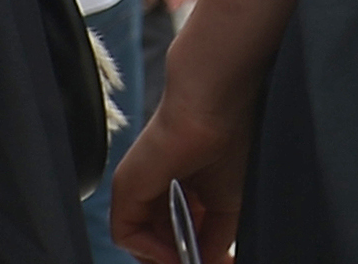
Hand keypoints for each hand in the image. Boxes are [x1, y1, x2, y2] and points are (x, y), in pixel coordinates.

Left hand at [112, 94, 247, 263]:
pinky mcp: (126, 187)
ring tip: (192, 261)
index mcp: (184, 189)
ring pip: (143, 242)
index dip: (196, 255)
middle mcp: (159, 188)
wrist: (217, 108)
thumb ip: (214, 242)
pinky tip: (176, 253)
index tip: (222, 263)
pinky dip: (151, 253)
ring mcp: (141, 187)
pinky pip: (126, 235)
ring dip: (168, 260)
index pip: (180, 236)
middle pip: (161, 242)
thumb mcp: (229, 208)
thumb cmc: (231, 142)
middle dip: (183, 259)